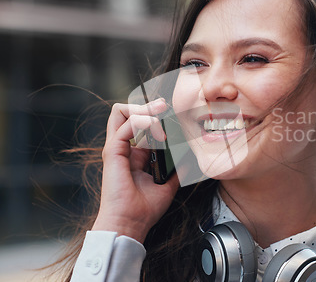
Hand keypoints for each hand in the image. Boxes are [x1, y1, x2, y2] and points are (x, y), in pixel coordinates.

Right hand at [92, 98, 179, 242]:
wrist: (131, 223)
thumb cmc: (144, 209)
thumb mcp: (167, 185)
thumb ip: (177, 171)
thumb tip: (189, 160)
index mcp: (135, 154)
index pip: (140, 123)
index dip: (154, 115)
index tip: (172, 114)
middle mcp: (124, 148)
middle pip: (127, 113)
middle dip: (147, 105)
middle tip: (164, 106)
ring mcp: (116, 149)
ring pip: (121, 112)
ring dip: (143, 109)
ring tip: (160, 117)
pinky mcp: (112, 152)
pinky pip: (124, 126)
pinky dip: (141, 120)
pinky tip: (155, 128)